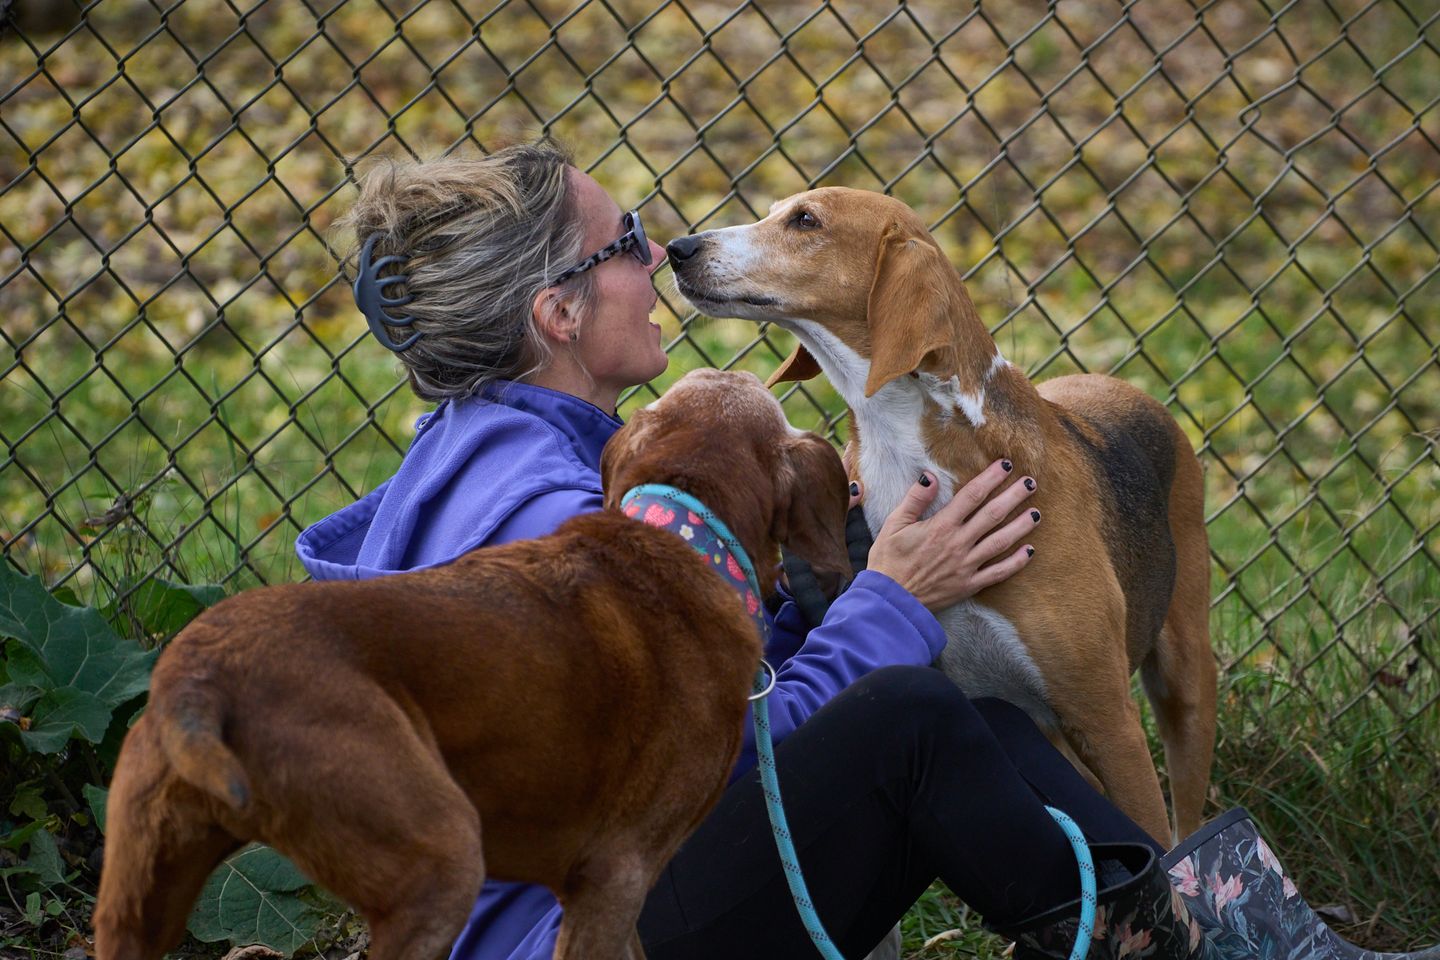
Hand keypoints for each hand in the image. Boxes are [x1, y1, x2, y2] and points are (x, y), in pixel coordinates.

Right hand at [865, 460, 1038, 611]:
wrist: (890, 602)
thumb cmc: (888, 562)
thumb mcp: (893, 525)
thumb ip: (914, 499)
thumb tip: (930, 475)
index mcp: (940, 526)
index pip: (972, 495)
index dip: (991, 478)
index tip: (1006, 465)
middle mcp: (958, 543)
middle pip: (993, 515)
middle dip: (1013, 496)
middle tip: (1030, 483)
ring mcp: (967, 565)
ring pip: (1001, 542)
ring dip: (1020, 526)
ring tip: (1036, 513)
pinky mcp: (969, 585)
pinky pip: (998, 573)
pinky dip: (1016, 562)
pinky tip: (1030, 551)